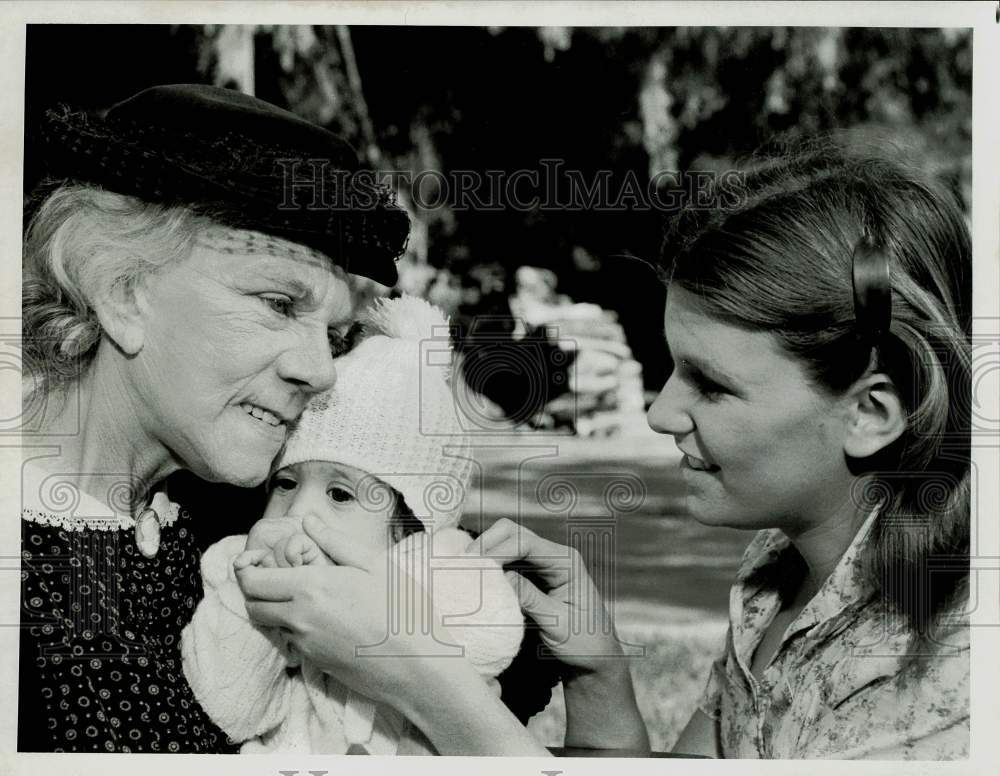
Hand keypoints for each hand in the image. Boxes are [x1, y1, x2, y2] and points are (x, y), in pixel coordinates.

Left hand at [235, 514, 457, 706]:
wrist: (418, 665)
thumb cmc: (402, 610)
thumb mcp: (374, 564)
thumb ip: (335, 541)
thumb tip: (309, 521)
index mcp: (311, 587)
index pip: (252, 580)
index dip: (246, 566)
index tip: (259, 557)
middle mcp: (299, 618)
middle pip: (251, 604)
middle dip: (255, 588)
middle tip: (277, 573)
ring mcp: (304, 645)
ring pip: (268, 624)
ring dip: (274, 608)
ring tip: (303, 594)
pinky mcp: (314, 663)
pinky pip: (290, 641)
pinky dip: (294, 627)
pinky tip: (323, 617)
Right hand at [470, 517, 627, 672]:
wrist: (597, 656)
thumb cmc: (583, 642)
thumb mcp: (556, 623)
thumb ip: (530, 599)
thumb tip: (502, 576)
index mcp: (566, 562)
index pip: (526, 542)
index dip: (498, 550)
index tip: (476, 566)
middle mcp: (555, 555)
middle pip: (514, 533)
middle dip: (488, 543)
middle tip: (466, 564)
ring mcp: (544, 563)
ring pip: (508, 542)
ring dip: (487, 552)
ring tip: (468, 570)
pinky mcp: (535, 575)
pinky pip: (509, 560)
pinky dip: (493, 564)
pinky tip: (480, 577)